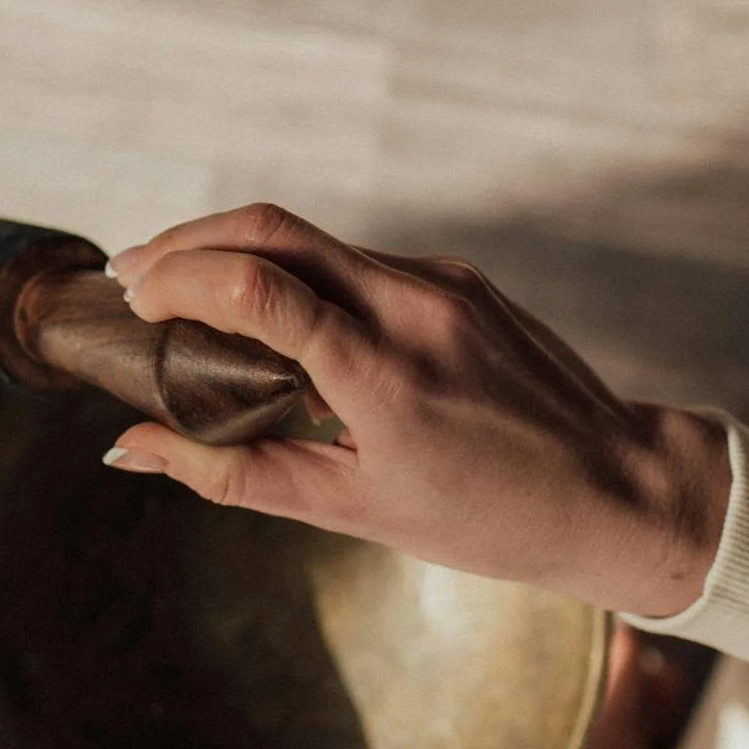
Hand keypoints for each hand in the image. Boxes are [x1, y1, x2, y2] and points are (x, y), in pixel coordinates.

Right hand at [103, 204, 730, 620]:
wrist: (619, 489)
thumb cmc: (489, 519)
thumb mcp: (353, 510)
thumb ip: (233, 473)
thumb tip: (129, 450)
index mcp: (384, 375)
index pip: (259, 286)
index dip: (179, 277)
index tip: (131, 301)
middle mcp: (413, 306)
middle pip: (272, 228)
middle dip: (187, 242)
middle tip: (129, 278)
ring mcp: (440, 282)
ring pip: (312, 238)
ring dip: (237, 254)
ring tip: (185, 297)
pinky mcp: (457, 278)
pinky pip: (357, 261)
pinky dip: (298, 275)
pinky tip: (274, 319)